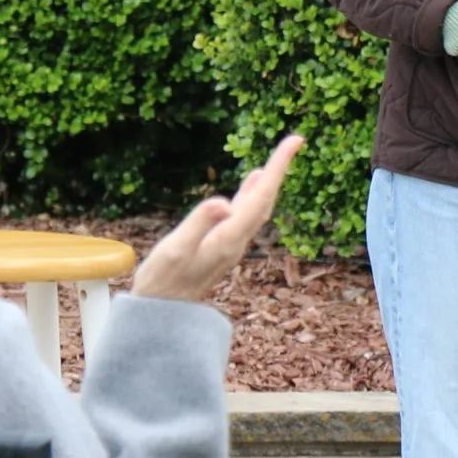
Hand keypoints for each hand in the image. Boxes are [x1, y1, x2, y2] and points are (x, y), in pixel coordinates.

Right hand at [130, 135, 305, 303]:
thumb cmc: (163, 281)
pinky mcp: (221, 247)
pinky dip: (251, 196)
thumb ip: (198, 224)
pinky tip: (248, 188)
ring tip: (277, 160)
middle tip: (294, 141)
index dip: (278, 168)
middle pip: (265, 201)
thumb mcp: (175, 249)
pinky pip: (245, 216)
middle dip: (280, 170)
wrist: (163, 316)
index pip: (260, 197)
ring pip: (257, 209)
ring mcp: (230, 246)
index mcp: (228, 238)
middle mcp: (236, 241)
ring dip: (268, 183)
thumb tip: (224, 202)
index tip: (294, 141)